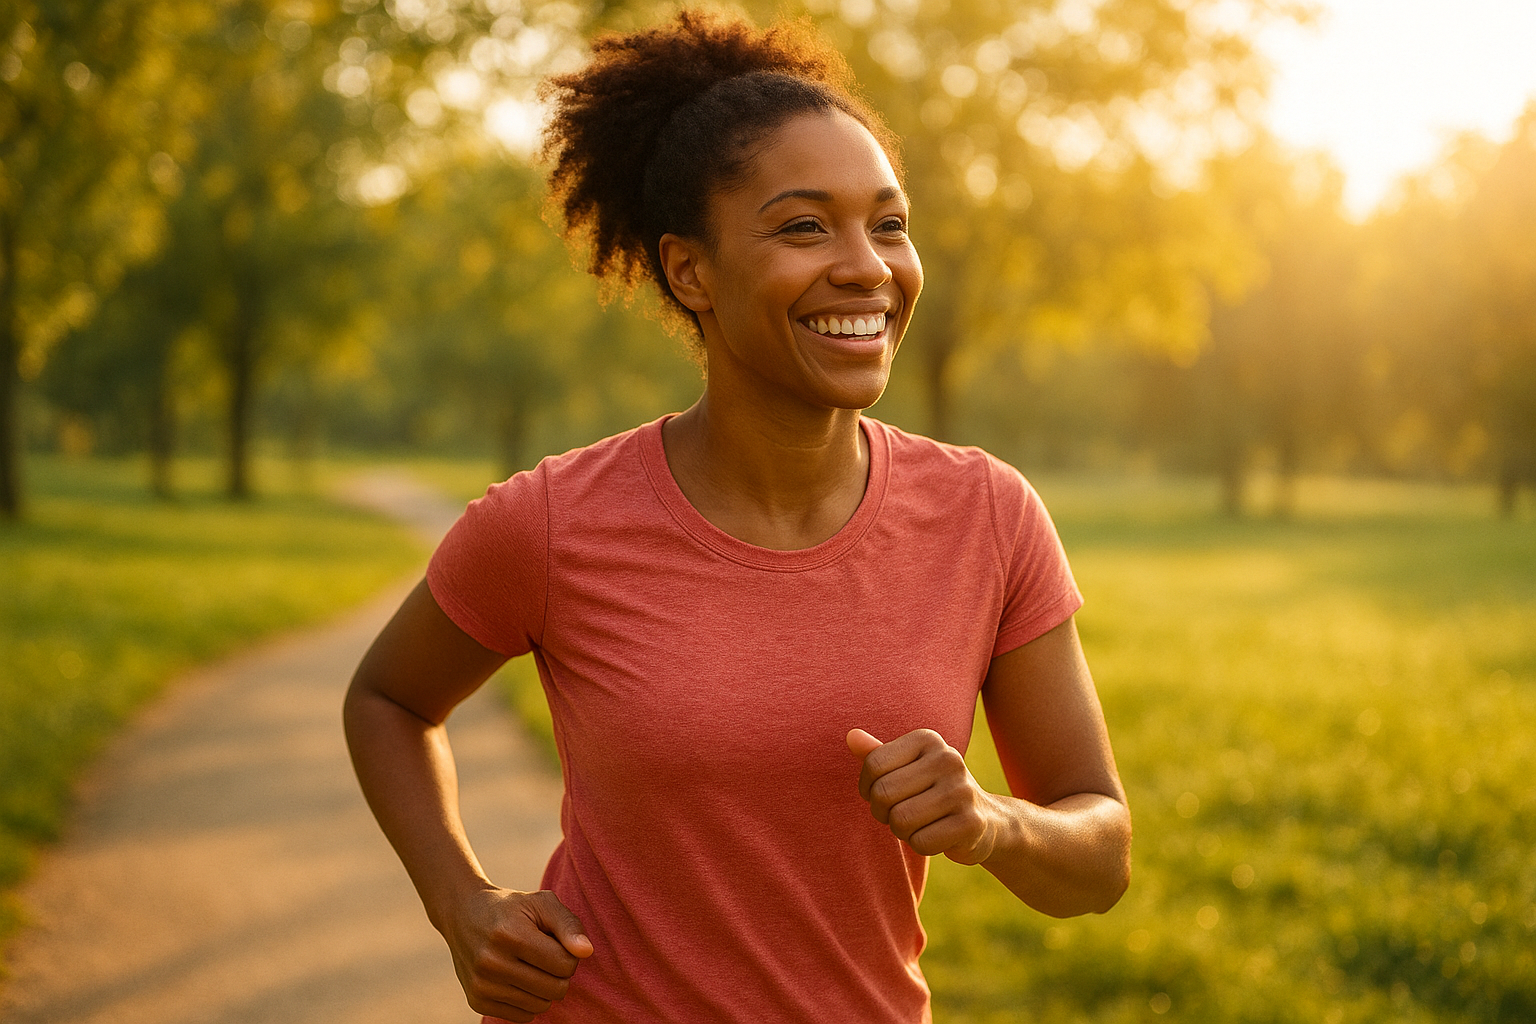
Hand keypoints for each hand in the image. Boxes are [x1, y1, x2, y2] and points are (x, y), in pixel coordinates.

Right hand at [442, 887, 592, 1021]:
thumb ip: (569, 925)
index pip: (564, 964)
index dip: (570, 953)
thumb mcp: (542, 903)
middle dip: (560, 973)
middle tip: (546, 956)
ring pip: (541, 1006)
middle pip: (555, 989)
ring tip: (531, 965)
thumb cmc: (512, 908)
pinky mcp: (476, 1001)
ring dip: (545, 988)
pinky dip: (529, 1001)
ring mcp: (481, 985)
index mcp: (510, 934)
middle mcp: (492, 962)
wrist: (463, 914)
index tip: (557, 942)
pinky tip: (518, 979)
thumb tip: (586, 952)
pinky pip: (523, 1016)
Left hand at [846, 728, 1000, 864]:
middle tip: (900, 813)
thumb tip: (850, 736)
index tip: (883, 794)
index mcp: (928, 739)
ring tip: (920, 823)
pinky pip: (920, 843)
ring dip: (902, 831)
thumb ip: (876, 754)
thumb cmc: (932, 791)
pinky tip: (937, 835)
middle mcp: (948, 759)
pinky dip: (920, 845)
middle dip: (883, 812)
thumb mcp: (906, 767)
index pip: (873, 764)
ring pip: (900, 820)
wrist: (986, 820)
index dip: (868, 788)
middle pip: (883, 793)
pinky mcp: (971, 823)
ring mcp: (962, 791)